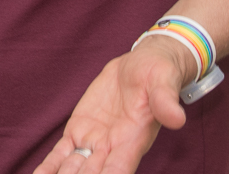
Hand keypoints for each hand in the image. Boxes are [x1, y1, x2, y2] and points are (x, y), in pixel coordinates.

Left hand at [32, 37, 194, 173]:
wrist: (140, 66)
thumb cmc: (158, 74)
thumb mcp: (163, 82)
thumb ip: (166, 101)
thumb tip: (177, 119)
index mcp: (134, 140)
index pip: (118, 168)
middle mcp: (113, 147)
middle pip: (92, 173)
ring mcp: (94, 141)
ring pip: (73, 168)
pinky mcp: (79, 131)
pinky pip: (61, 153)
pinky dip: (50, 166)